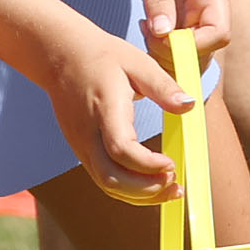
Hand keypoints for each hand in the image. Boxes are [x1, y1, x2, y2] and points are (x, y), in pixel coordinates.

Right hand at [35, 18, 189, 204]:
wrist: (59, 54)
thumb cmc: (101, 56)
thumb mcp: (137, 62)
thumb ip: (163, 86)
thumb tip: (189, 105)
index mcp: (104, 109)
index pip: (121, 149)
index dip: (148, 165)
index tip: (171, 164)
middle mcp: (88, 133)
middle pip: (111, 178)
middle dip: (146, 190)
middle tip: (175, 184)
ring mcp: (80, 145)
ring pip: (106, 184)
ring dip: (139, 195)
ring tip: (168, 188)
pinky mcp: (81, 150)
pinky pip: (103, 178)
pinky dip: (128, 188)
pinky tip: (150, 183)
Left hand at [130, 0, 230, 61]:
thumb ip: (158, 0)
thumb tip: (162, 33)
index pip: (218, 35)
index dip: (191, 44)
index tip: (162, 35)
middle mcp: (212, 14)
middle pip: (205, 53)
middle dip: (174, 52)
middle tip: (147, 31)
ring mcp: (199, 23)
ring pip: (190, 57)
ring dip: (165, 53)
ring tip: (145, 27)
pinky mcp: (185, 27)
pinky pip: (177, 51)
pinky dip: (160, 48)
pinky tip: (146, 27)